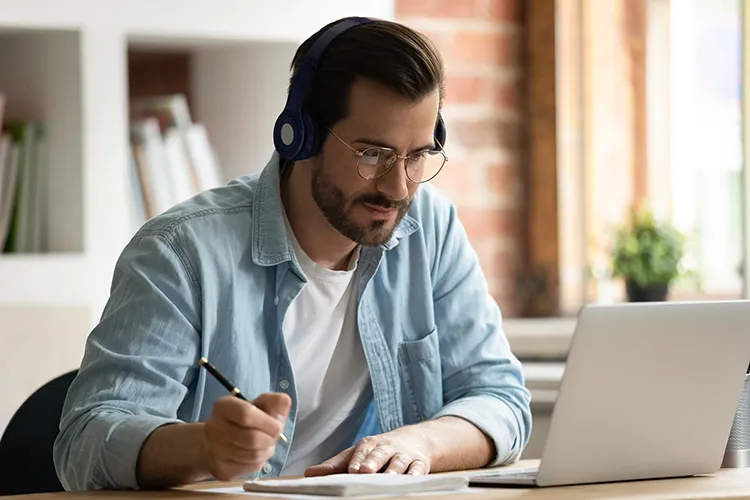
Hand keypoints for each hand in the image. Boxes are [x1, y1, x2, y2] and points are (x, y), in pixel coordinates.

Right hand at [202, 393, 290, 480]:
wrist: (223, 442)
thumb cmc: (247, 420)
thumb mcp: (262, 404)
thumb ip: (276, 401)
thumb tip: (283, 403)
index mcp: (223, 407)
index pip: (245, 414)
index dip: (266, 422)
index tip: (278, 426)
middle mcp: (213, 428)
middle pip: (251, 438)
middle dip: (270, 439)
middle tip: (273, 437)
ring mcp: (215, 450)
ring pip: (253, 455)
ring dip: (267, 450)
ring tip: (266, 445)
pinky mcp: (221, 469)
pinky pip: (250, 467)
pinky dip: (260, 461)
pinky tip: (256, 454)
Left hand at [305, 427, 431, 476]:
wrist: (412, 440)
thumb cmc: (377, 451)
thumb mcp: (356, 455)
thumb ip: (334, 466)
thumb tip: (308, 474)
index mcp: (369, 445)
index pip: (362, 450)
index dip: (357, 460)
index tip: (351, 470)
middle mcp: (386, 448)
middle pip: (380, 453)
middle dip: (373, 461)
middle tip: (365, 471)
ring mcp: (404, 455)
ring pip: (399, 461)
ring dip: (394, 469)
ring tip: (389, 478)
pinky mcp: (419, 463)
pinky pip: (419, 468)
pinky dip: (416, 473)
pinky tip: (412, 479)